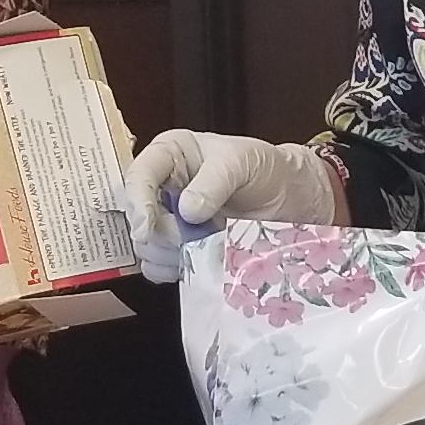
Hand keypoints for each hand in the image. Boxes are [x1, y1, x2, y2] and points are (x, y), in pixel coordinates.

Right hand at [124, 130, 341, 280]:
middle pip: (135, 216)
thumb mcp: (240, 163)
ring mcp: (167, 219)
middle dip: (158, 233)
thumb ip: (214, 182)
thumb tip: (187, 211)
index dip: (138, 204)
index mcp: (168, 155)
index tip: (148, 229)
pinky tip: (196, 263)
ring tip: (200, 248)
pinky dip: (173, 270)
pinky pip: (159, 265)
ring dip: (168, 254)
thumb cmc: (263, 168)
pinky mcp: (178, 247)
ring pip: (145, 245)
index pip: (138, 177)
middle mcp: (160, 186)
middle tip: (188, 240)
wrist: (288, 197)